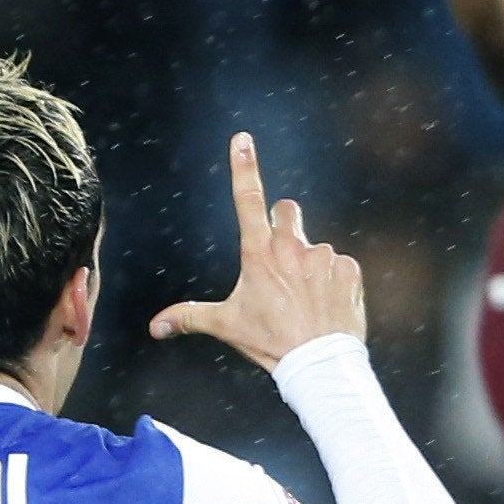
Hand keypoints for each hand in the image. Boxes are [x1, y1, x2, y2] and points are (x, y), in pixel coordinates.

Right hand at [148, 132, 365, 371]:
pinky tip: (328, 303)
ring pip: (316, 246)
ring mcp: (323, 256)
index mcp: (258, 253)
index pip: (247, 199)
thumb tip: (155, 326)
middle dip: (285, 226)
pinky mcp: (348, 268)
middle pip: (288, 211)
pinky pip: (341, 265)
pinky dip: (335, 280)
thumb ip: (189, 317)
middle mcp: (291, 247)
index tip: (243, 140)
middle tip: (283, 261)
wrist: (318, 364)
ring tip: (307, 298)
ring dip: (311, 264)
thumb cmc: (271, 342)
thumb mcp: (227, 326)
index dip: (244, 166)